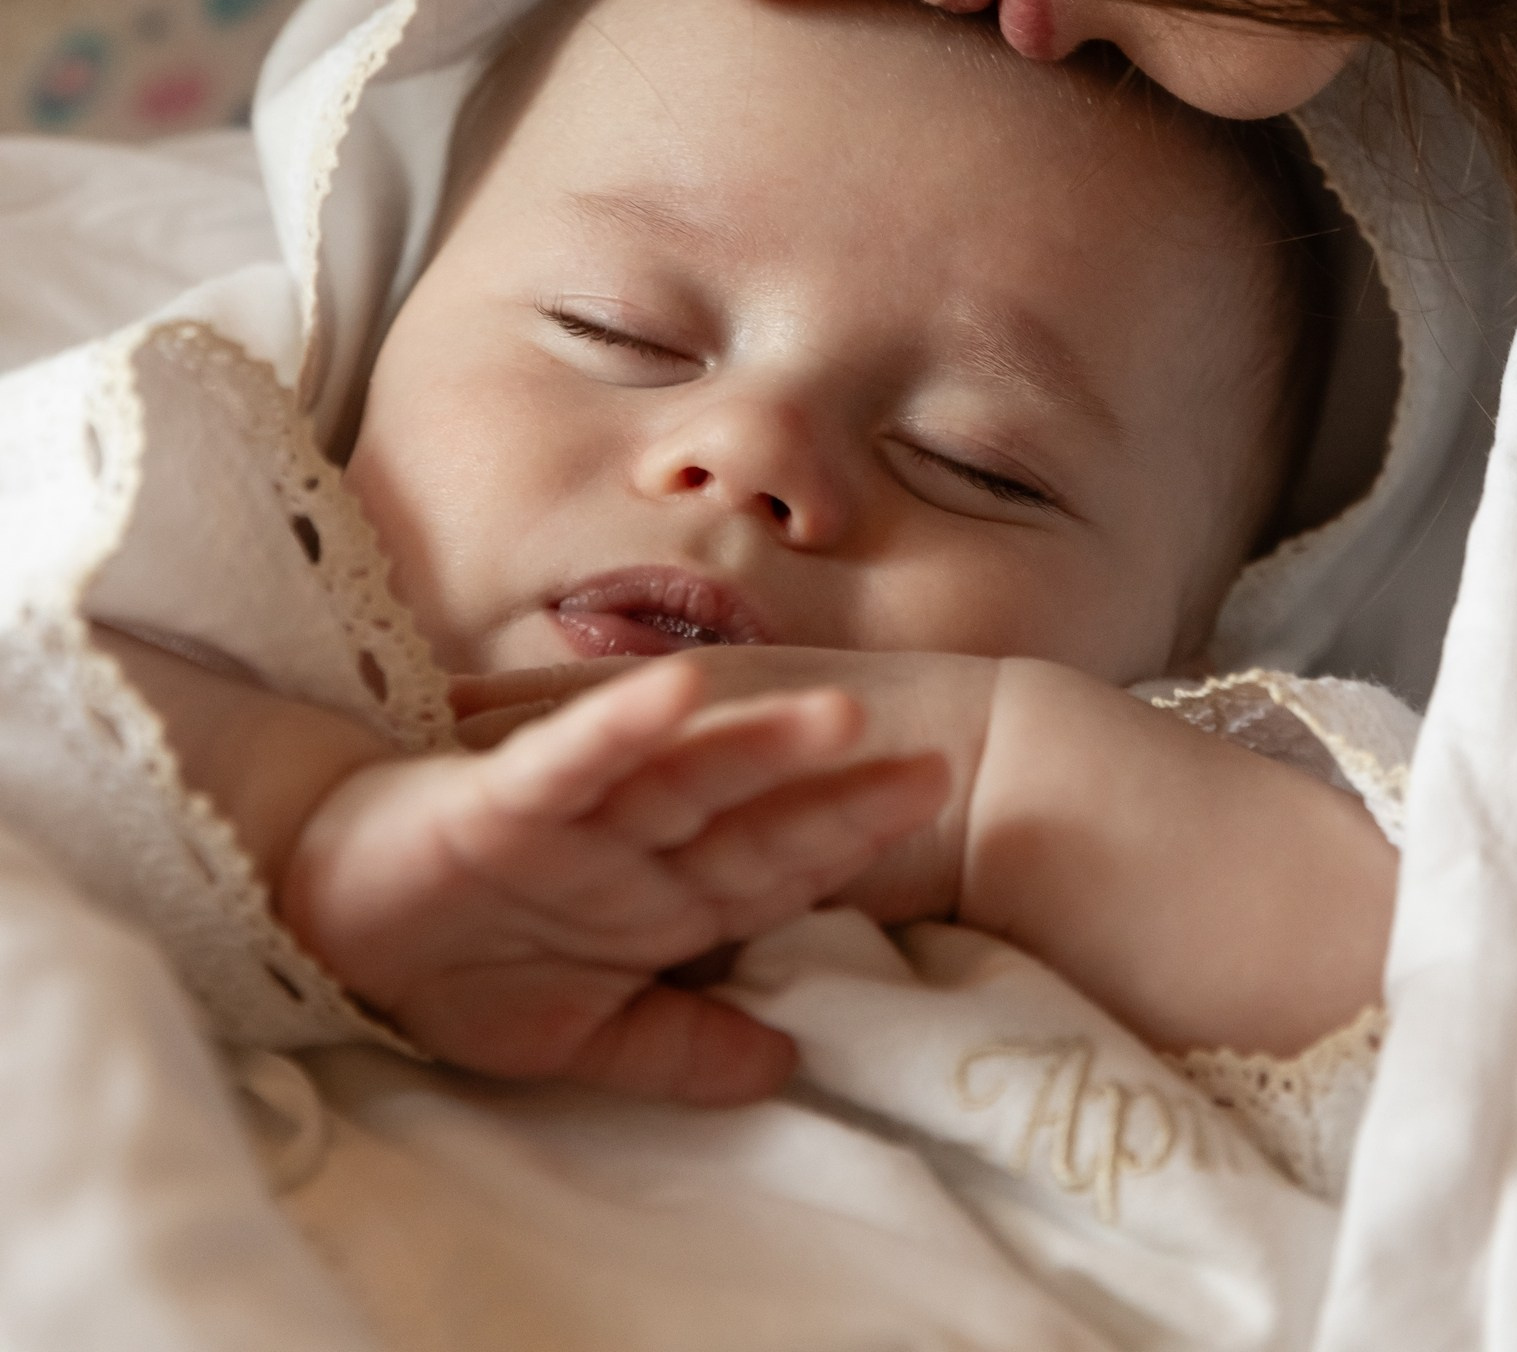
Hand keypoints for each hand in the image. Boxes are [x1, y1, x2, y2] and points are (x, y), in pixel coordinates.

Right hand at [281, 654, 951, 1099]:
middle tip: (939, 763)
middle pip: (751, 815)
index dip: (851, 848)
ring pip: (680, 773)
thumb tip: (786, 1070)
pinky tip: (676, 693)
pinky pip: (571, 761)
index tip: (938, 822)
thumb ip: (678, 1046)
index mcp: (659, 893)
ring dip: (755, 742)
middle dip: (838, 793)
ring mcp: (574, 813)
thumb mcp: (577, 1030)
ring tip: (838, 715)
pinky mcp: (502, 796)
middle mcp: (632, 841)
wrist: (332, 907)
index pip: (773, 871)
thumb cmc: (460, 954)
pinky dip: (620, 729)